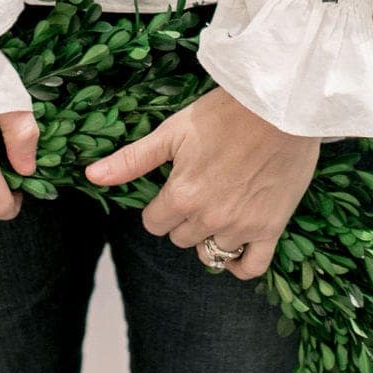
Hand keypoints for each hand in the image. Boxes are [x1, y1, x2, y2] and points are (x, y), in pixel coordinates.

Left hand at [84, 88, 319, 279]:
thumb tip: (92, 176)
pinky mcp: (271, 228)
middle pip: (181, 238)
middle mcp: (208, 217)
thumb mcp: (171, 132)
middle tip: (201, 193)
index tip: (173, 190)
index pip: (155, 224)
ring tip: (221, 210)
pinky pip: (251, 266)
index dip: (160, 208)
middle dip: (184, 220)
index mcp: (181, 196)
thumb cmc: (224, 113)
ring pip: (211, 252)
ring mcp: (241, 226)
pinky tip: (236, 250)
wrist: (280, 106)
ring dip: (210, 236)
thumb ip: (132, 160)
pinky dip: (240, 264)